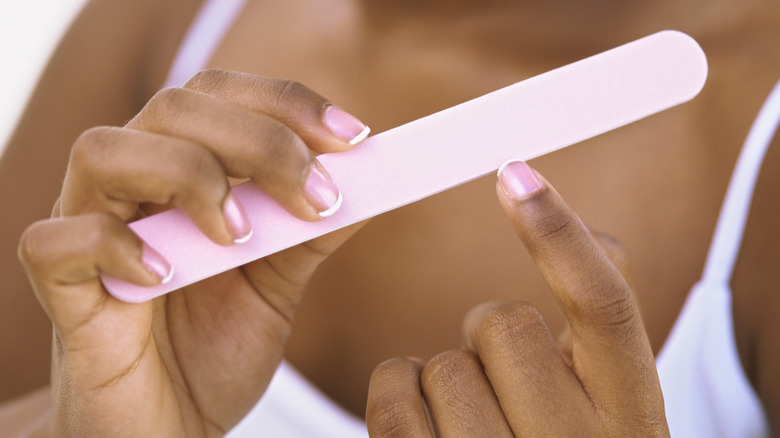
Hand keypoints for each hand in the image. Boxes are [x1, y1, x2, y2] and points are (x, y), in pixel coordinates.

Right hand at [18, 71, 368, 436]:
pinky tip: (166, 278)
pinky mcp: (61, 288)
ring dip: (189, 177)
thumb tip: (369, 180)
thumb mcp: (278, 285)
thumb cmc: (215, 350)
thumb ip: (310, 231)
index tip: (355, 138)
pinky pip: (57, 241)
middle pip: (175, 107)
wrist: (169, 427)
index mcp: (183, 170)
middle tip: (317, 196)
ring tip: (238, 238)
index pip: (223, 96)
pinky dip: (115, 246)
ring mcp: (89, 229)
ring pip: (105, 150)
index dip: (288, 104)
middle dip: (260, 140)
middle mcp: (132, 186)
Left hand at [366, 160, 667, 436]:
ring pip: (441, 365)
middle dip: (489, 333)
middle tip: (502, 369)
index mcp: (630, 418)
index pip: (604, 307)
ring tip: (471, 416)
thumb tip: (598, 237)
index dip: (560, 232)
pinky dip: (398, 394)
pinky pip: (393, 400)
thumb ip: (601, 334)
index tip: (514, 172)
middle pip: (502, 326)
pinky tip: (424, 422)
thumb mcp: (607, 407)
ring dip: (443, 374)